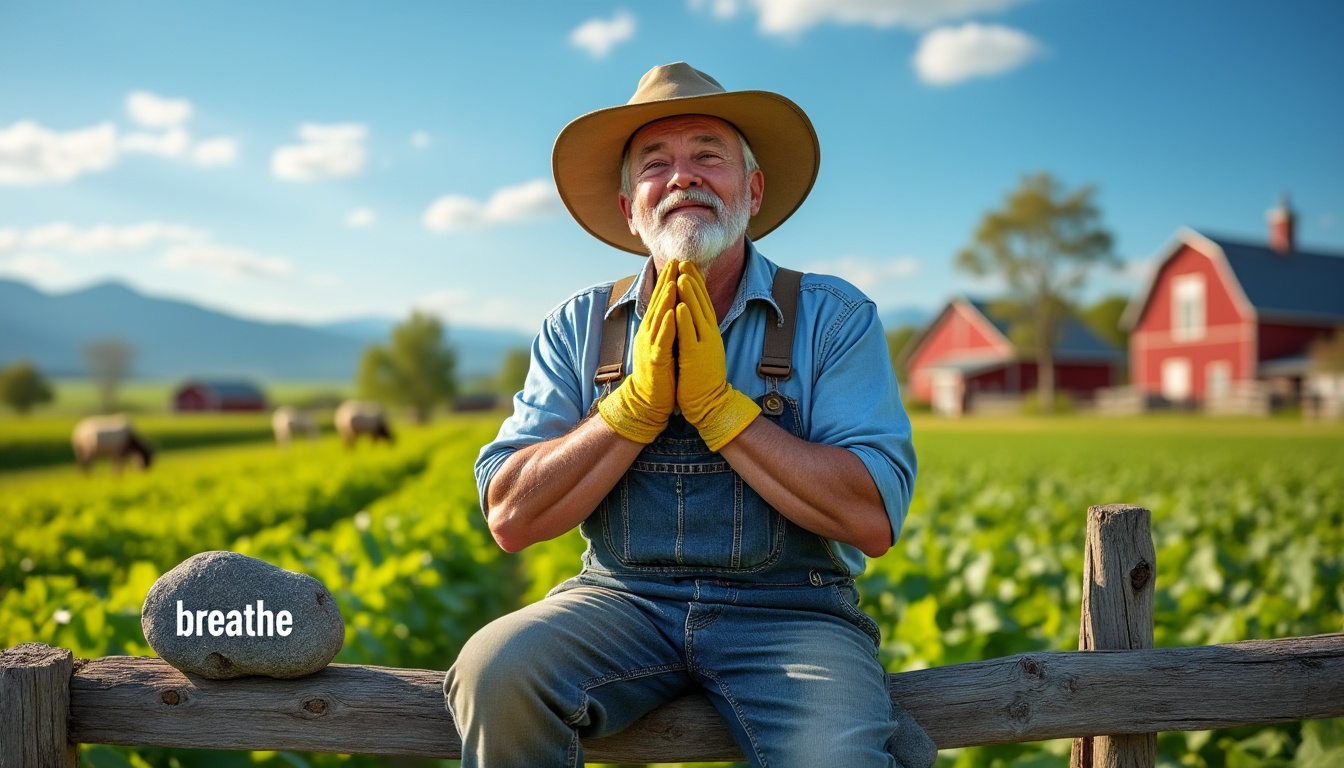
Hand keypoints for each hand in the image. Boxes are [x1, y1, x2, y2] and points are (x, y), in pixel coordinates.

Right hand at [597, 260, 678, 442]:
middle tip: (675, 260)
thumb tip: (676, 311)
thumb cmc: (660, 376)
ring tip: (673, 279)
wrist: (647, 403)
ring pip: (658, 317)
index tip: (679, 262)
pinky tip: (671, 311)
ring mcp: (650, 346)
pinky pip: (661, 339)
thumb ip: (668, 329)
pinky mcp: (655, 360)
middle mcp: (649, 334)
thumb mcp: (665, 346)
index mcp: (654, 330)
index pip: (662, 301)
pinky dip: (666, 325)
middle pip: (658, 303)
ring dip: (665, 298)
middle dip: (667, 281)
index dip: (670, 281)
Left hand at [674, 261, 759, 451]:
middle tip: (685, 260)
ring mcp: (705, 346)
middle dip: (693, 281)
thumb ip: (698, 332)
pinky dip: (685, 319)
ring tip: (682, 274)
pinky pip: (690, 335)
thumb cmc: (703, 379)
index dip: (696, 283)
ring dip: (689, 294)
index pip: (702, 303)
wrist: (711, 405)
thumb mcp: (702, 350)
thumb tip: (692, 317)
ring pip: (697, 314)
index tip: (688, 265)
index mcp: (709, 333)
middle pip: (701, 303)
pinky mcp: (697, 358)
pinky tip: (680, 305)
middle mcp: (710, 335)